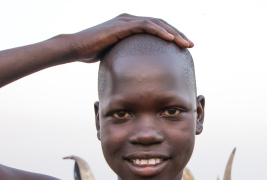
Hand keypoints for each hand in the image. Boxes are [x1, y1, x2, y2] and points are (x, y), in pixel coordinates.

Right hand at [67, 14, 192, 62]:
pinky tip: (171, 40)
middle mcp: (130, 19)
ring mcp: (127, 20)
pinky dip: (160, 32)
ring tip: (186, 44)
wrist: (76, 47)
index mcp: (129, 25)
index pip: (155, 28)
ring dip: (174, 33)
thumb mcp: (113, 55)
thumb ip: (124, 57)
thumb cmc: (90, 53)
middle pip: (160, 24)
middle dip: (177, 34)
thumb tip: (133, 73)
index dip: (170, 36)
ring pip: (157, 23)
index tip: (181, 48)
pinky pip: (147, 26)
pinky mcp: (124, 24)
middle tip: (190, 45)